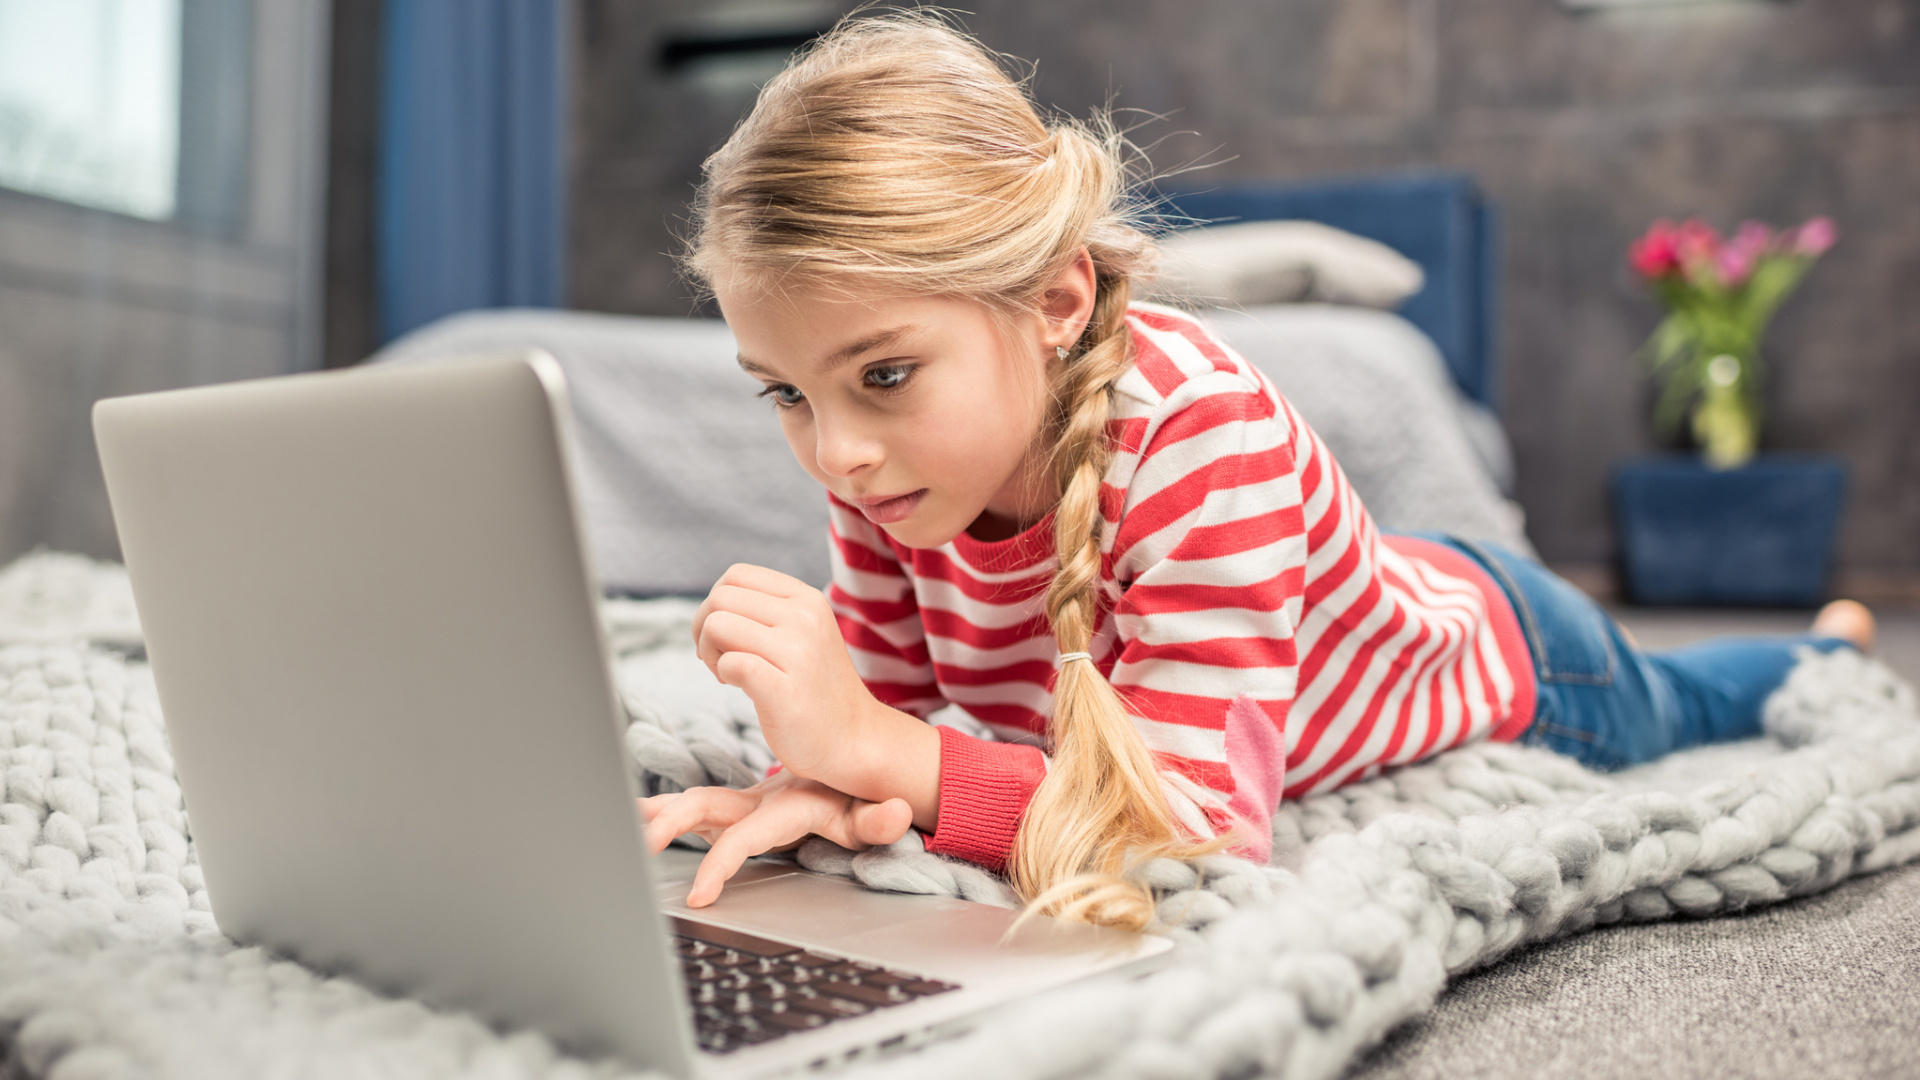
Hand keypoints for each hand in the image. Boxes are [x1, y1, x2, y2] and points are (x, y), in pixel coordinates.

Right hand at [641, 772, 912, 906]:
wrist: (850, 770)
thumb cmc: (856, 798)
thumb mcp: (872, 813)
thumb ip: (880, 820)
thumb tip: (894, 812)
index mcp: (785, 807)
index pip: (745, 837)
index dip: (721, 864)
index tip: (698, 895)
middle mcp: (758, 801)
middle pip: (706, 805)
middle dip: (672, 822)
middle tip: (639, 844)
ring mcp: (744, 804)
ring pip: (694, 803)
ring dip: (659, 813)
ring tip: (621, 822)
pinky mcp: (737, 811)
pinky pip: (696, 811)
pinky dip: (665, 813)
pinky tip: (636, 819)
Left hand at [690, 564, 882, 781]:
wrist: (854, 740)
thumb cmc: (815, 689)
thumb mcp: (802, 633)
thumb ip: (766, 612)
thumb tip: (711, 608)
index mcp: (807, 599)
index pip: (737, 575)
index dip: (717, 603)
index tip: (727, 636)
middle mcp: (804, 618)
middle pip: (720, 598)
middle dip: (704, 629)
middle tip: (722, 660)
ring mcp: (797, 652)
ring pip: (717, 625)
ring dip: (710, 652)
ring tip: (728, 674)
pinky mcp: (783, 689)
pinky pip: (730, 662)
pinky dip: (722, 673)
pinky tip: (738, 687)